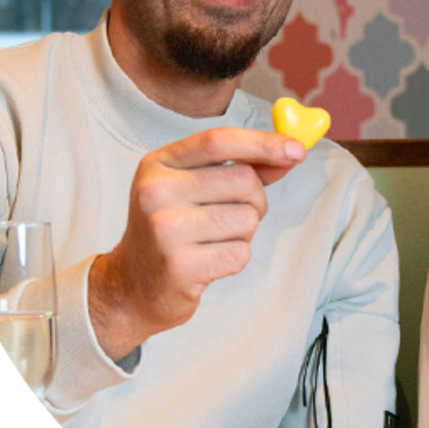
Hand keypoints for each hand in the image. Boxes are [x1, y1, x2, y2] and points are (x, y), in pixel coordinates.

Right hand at [88, 128, 305, 360]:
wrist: (131, 287)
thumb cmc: (171, 229)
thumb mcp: (193, 186)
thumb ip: (240, 167)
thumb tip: (290, 154)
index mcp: (158, 164)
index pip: (218, 140)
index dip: (264, 143)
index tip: (297, 150)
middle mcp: (156, 191)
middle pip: (244, 181)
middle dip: (256, 199)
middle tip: (231, 216)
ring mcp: (165, 229)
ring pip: (248, 218)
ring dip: (244, 232)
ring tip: (212, 240)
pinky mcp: (180, 266)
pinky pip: (240, 252)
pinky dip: (234, 258)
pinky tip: (208, 262)